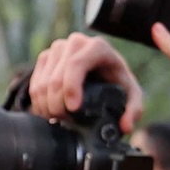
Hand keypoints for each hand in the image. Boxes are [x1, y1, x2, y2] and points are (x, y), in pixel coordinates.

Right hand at [27, 34, 143, 133]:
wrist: (101, 70)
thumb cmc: (116, 81)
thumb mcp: (131, 94)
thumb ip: (134, 110)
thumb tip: (125, 126)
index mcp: (97, 47)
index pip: (76, 65)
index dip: (70, 88)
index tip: (73, 109)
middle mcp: (75, 43)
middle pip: (56, 79)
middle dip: (58, 106)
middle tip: (66, 121)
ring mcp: (57, 48)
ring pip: (42, 84)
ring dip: (47, 107)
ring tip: (58, 119)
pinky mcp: (45, 57)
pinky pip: (35, 84)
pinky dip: (39, 103)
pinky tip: (50, 112)